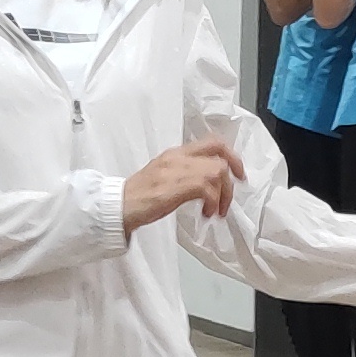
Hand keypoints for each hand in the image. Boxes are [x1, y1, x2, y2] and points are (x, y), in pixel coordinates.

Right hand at [119, 137, 245, 229]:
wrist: (119, 205)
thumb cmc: (138, 196)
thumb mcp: (163, 175)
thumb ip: (183, 172)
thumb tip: (205, 184)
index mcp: (175, 153)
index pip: (211, 142)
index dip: (230, 155)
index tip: (236, 173)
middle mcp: (178, 157)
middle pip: (219, 154)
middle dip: (233, 174)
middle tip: (233, 194)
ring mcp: (178, 170)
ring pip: (217, 171)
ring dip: (223, 194)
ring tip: (216, 210)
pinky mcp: (178, 186)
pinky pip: (208, 189)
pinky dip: (213, 203)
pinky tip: (206, 214)